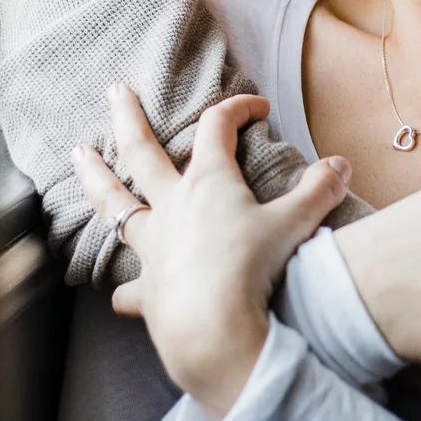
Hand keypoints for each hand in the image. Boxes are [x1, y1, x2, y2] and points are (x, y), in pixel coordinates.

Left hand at [72, 85, 350, 419]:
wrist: (214, 329)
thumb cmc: (253, 269)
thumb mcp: (298, 224)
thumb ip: (319, 191)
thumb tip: (341, 164)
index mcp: (209, 182)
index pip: (217, 127)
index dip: (237, 109)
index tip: (258, 107)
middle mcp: (173, 206)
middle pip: (142, 152)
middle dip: (129, 118)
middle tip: (114, 92)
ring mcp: (154, 247)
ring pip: (116, 205)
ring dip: (96, 179)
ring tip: (79, 157)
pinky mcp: (149, 289)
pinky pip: (131, 286)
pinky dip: (127, 289)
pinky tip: (120, 294)